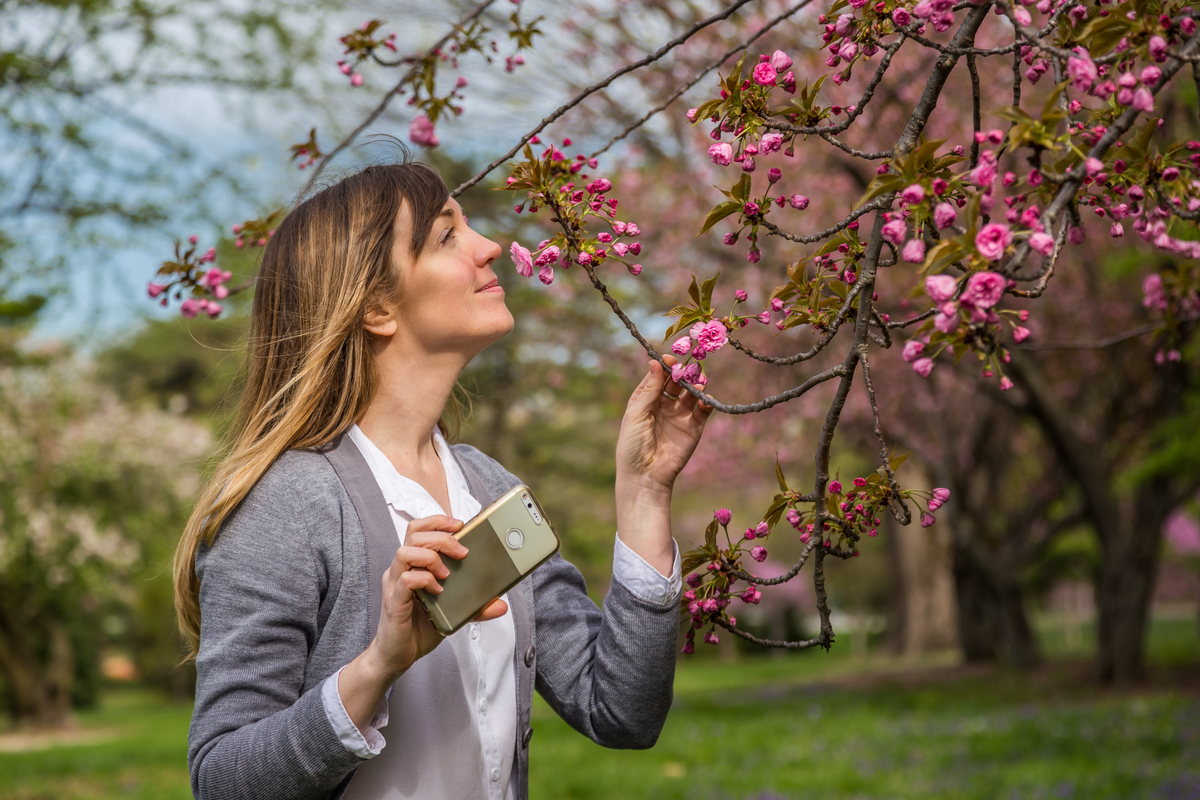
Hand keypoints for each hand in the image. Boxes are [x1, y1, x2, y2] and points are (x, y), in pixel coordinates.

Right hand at [339, 515, 508, 730]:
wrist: (397, 656)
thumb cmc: (420, 628)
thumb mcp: (453, 613)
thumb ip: (474, 606)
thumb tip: (501, 605)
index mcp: (412, 564)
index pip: (418, 529)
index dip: (438, 521)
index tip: (460, 525)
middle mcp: (400, 569)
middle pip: (414, 534)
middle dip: (442, 537)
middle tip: (462, 551)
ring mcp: (394, 584)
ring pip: (405, 552)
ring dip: (431, 557)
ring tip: (447, 573)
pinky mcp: (394, 601)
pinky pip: (406, 580)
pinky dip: (425, 580)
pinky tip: (437, 591)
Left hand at [616, 355, 713, 493]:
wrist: (645, 475)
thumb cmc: (632, 445)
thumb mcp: (636, 414)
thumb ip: (649, 389)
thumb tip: (654, 362)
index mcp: (646, 400)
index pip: (657, 376)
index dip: (664, 367)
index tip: (670, 359)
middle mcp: (663, 405)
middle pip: (676, 382)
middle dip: (682, 373)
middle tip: (686, 369)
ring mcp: (679, 416)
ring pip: (691, 393)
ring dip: (695, 384)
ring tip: (697, 383)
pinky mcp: (693, 428)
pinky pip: (702, 410)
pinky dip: (706, 402)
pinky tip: (704, 399)